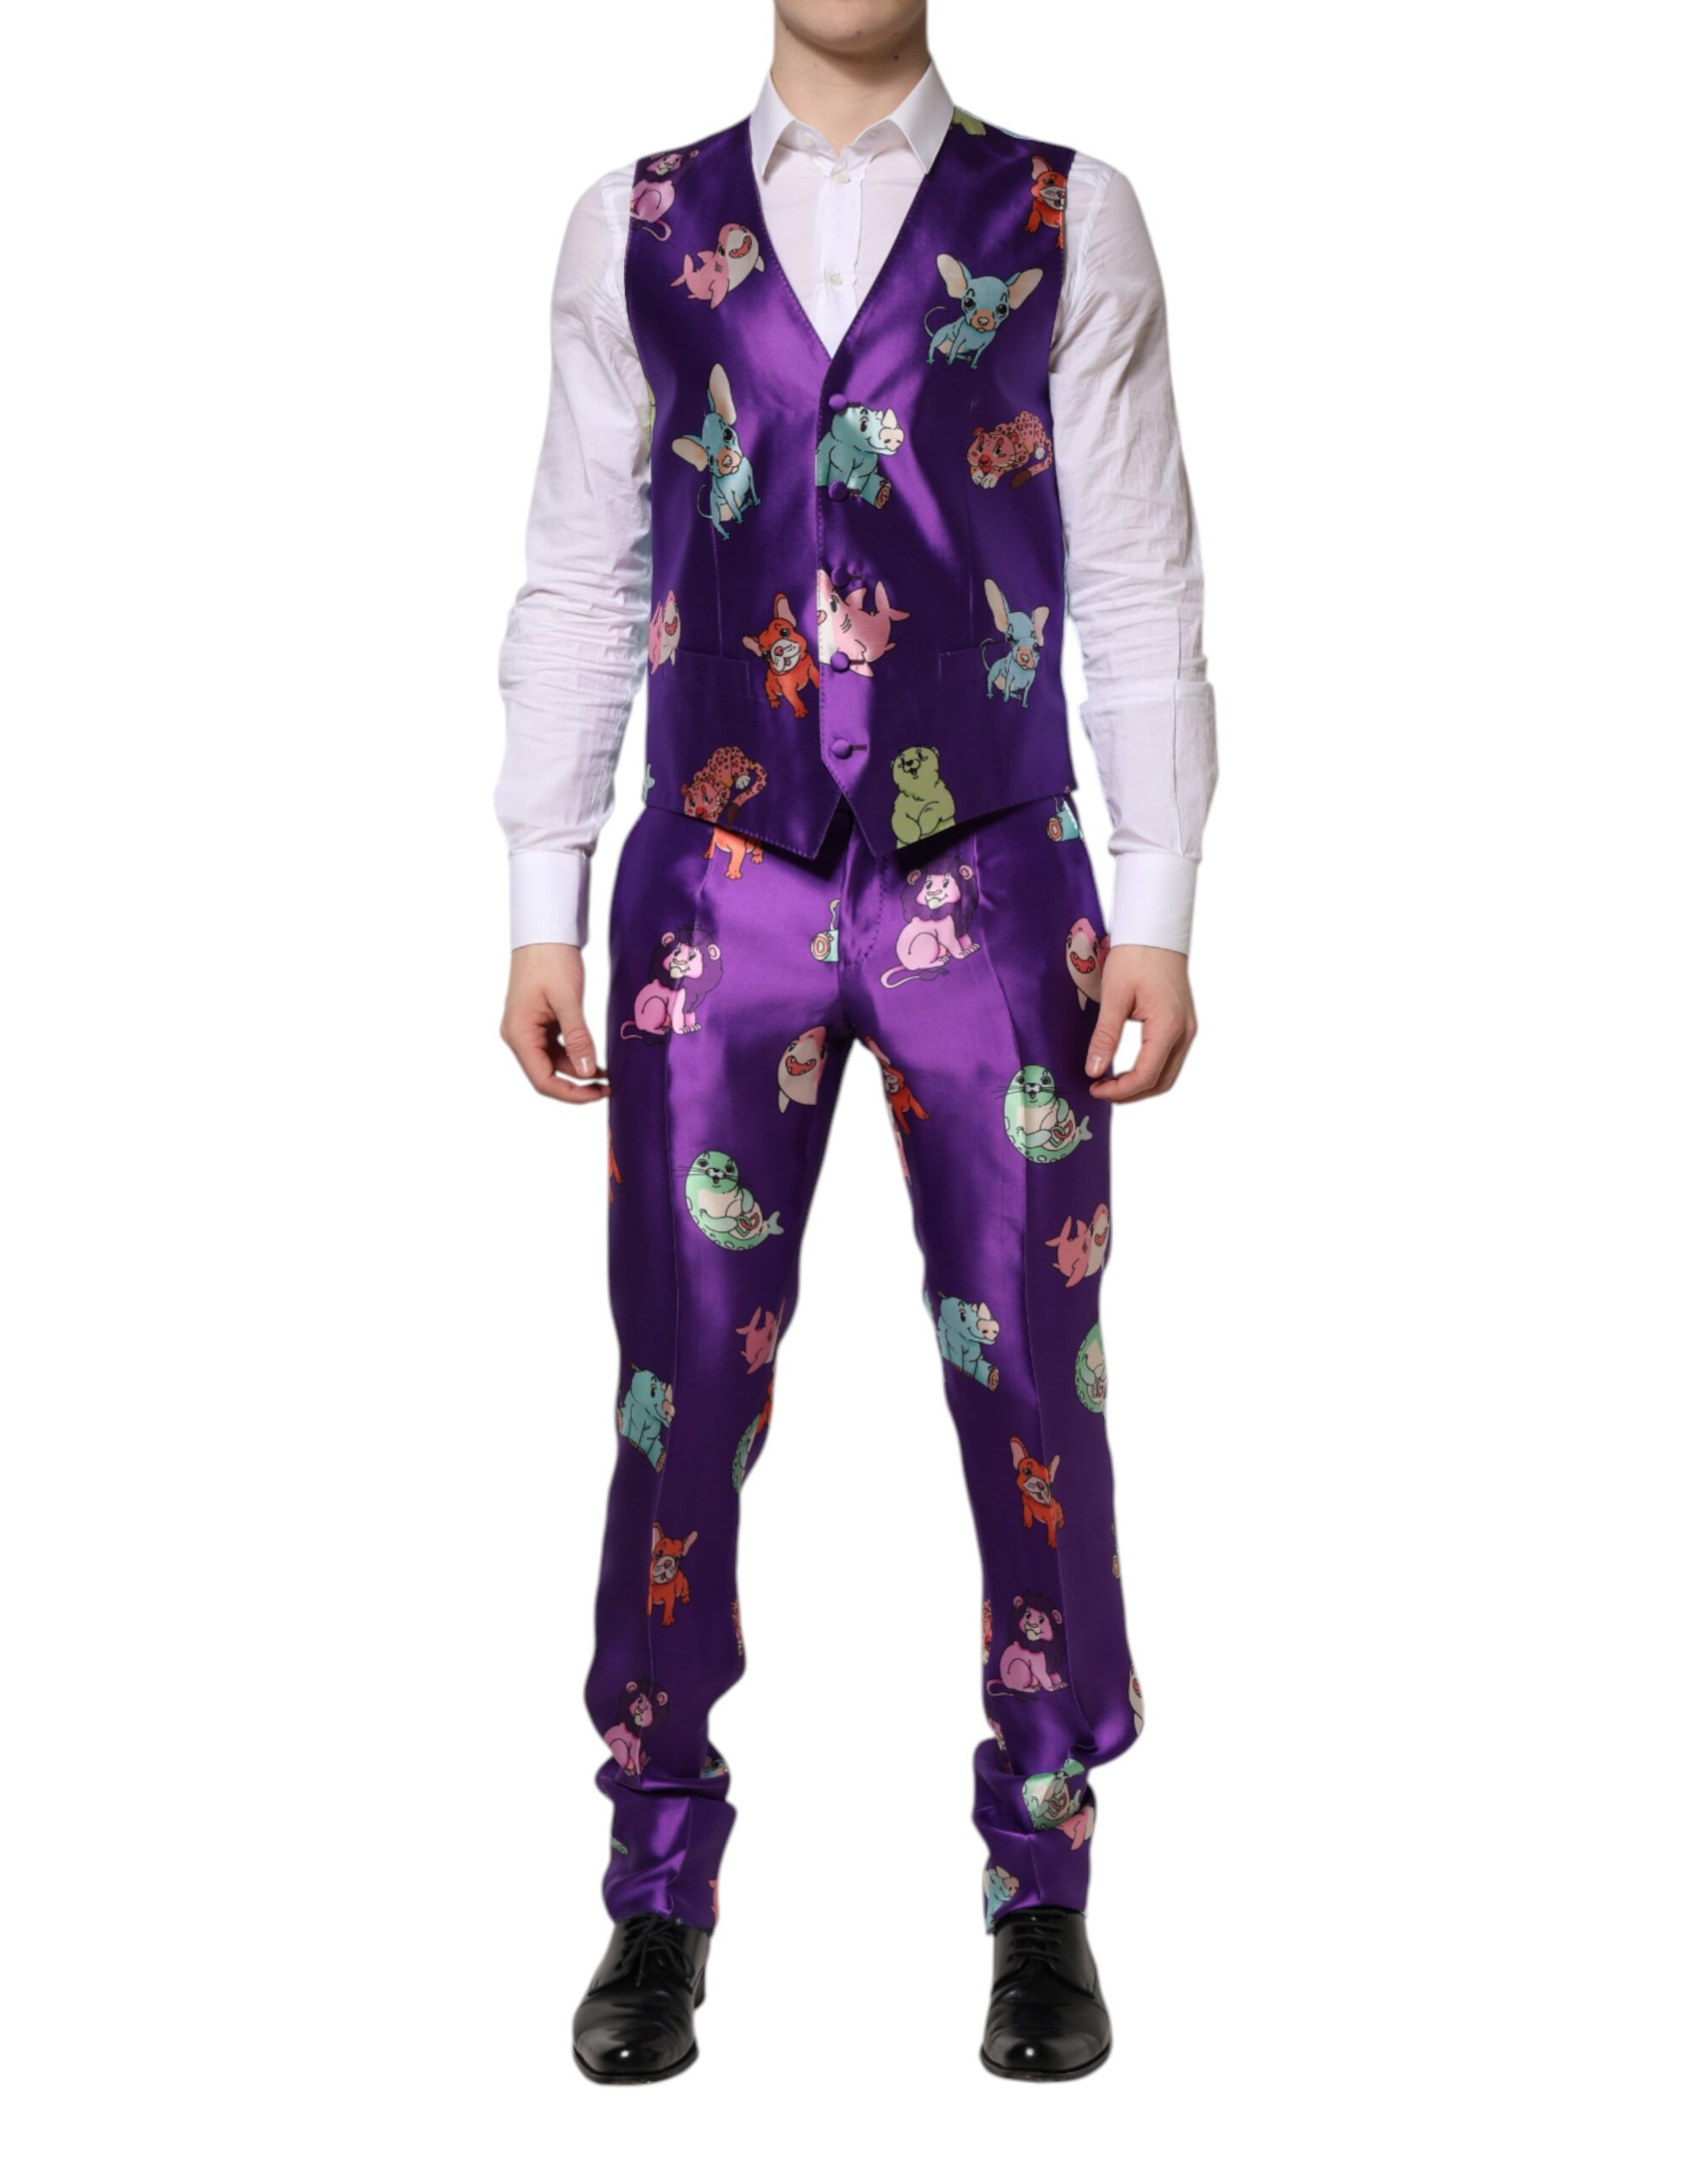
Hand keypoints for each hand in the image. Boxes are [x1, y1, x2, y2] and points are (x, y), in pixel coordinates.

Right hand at [500, 944, 608, 1104]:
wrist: (544, 932)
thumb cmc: (551, 960)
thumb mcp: (568, 1000)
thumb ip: (577, 1037)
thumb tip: (588, 1073)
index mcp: (519, 1034)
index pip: (542, 1079)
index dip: (570, 1093)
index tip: (598, 1095)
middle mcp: (519, 1035)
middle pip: (547, 1074)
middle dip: (577, 1084)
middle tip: (608, 1088)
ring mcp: (528, 1029)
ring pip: (553, 1062)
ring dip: (579, 1070)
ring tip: (607, 1075)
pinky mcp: (539, 1022)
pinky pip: (556, 1047)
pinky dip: (576, 1054)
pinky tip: (596, 1058)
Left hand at [1085, 944, 1196, 1102]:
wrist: (1156, 931)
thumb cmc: (1135, 956)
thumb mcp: (1114, 996)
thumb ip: (1105, 1036)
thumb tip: (1093, 1071)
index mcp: (1169, 1026)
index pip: (1146, 1076)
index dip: (1119, 1090)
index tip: (1093, 1088)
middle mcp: (1184, 1032)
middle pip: (1162, 1082)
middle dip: (1131, 1093)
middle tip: (1100, 1090)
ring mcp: (1187, 1029)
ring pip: (1168, 1073)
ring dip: (1141, 1084)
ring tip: (1110, 1082)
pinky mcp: (1183, 1024)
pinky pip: (1169, 1058)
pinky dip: (1149, 1070)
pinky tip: (1126, 1067)